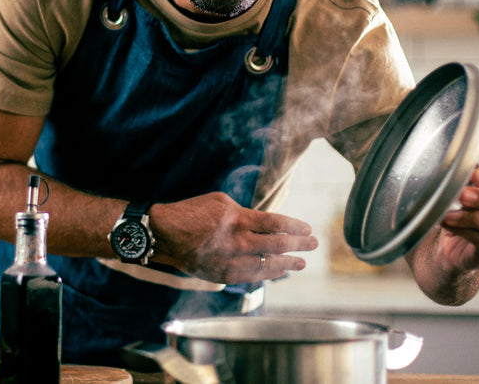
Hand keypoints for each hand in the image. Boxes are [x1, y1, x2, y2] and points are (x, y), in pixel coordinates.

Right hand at [150, 192, 317, 284]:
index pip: (276, 224)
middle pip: (277, 246)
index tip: (307, 229)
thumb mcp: (221, 202)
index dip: (295, 227)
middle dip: (299, 245)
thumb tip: (265, 223)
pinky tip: (278, 272)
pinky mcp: (223, 275)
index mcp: (238, 219)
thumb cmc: (192, 213)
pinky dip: (267, 274)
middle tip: (313, 244)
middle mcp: (238, 242)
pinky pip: (252, 277)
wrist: (165, 234)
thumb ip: (245, 212)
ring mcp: (231, 261)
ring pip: (267, 265)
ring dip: (287, 264)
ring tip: (301, 263)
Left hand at [438, 167, 478, 271]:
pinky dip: (464, 230)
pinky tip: (447, 222)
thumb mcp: (471, 191)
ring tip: (450, 213)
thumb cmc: (468, 210)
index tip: (474, 175)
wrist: (455, 243)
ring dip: (473, 217)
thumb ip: (473, 180)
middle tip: (463, 195)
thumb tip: (468, 164)